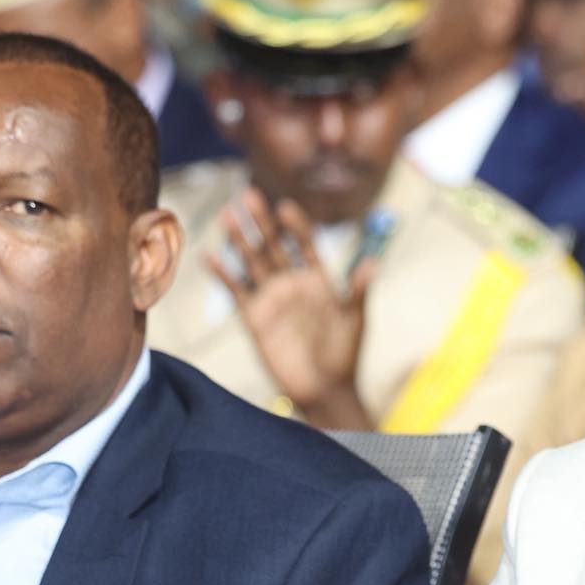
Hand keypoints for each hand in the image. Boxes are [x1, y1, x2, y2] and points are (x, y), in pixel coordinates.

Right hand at [206, 188, 379, 430]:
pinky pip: (237, 290)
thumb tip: (373, 262)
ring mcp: (272, 299)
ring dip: (240, 239)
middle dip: (262, 222)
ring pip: (253, 261)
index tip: (286, 206)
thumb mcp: (355, 321)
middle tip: (248, 195)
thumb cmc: (344, 355)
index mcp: (319, 281)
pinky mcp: (254, 317)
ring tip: (228, 214)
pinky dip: (224, 273)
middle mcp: (293, 284)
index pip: (305, 245)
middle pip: (274, 246)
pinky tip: (211, 255)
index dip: (296, 226)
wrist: (324, 389)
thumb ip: (358, 291)